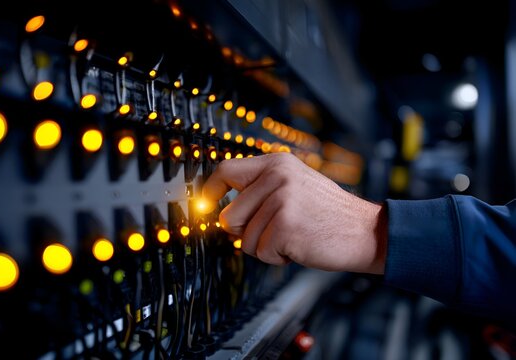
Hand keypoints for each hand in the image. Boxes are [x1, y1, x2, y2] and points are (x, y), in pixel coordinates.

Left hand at [202, 153, 386, 273]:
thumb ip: (259, 191)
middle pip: (227, 215)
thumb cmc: (328, 213)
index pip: (226, 170)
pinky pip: (260, 253)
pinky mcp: (285, 227)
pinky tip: (298, 245)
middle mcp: (278, 177)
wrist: (365, 231)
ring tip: (293, 235)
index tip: (205, 205)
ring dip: (265, 246)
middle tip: (273, 230)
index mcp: (277, 163)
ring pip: (243, 239)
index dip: (210, 191)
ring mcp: (281, 201)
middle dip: (244, 232)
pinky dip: (277, 257)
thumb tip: (219, 210)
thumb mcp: (294, 187)